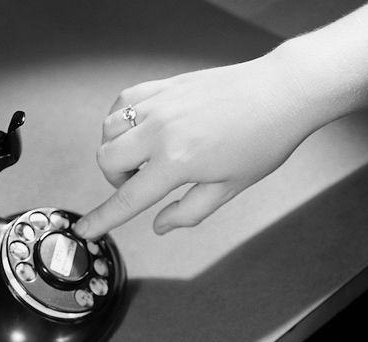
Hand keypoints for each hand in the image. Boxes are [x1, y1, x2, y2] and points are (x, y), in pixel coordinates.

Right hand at [74, 53, 325, 237]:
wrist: (282, 92)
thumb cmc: (264, 139)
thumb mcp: (229, 188)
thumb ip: (189, 211)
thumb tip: (160, 225)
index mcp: (178, 162)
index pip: (127, 198)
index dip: (102, 219)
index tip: (84, 229)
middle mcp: (161, 130)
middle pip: (106, 159)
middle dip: (115, 178)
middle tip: (141, 182)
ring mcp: (160, 104)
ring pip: (109, 130)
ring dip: (117, 149)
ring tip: (145, 155)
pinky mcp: (164, 86)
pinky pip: (122, 102)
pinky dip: (122, 119)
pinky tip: (142, 129)